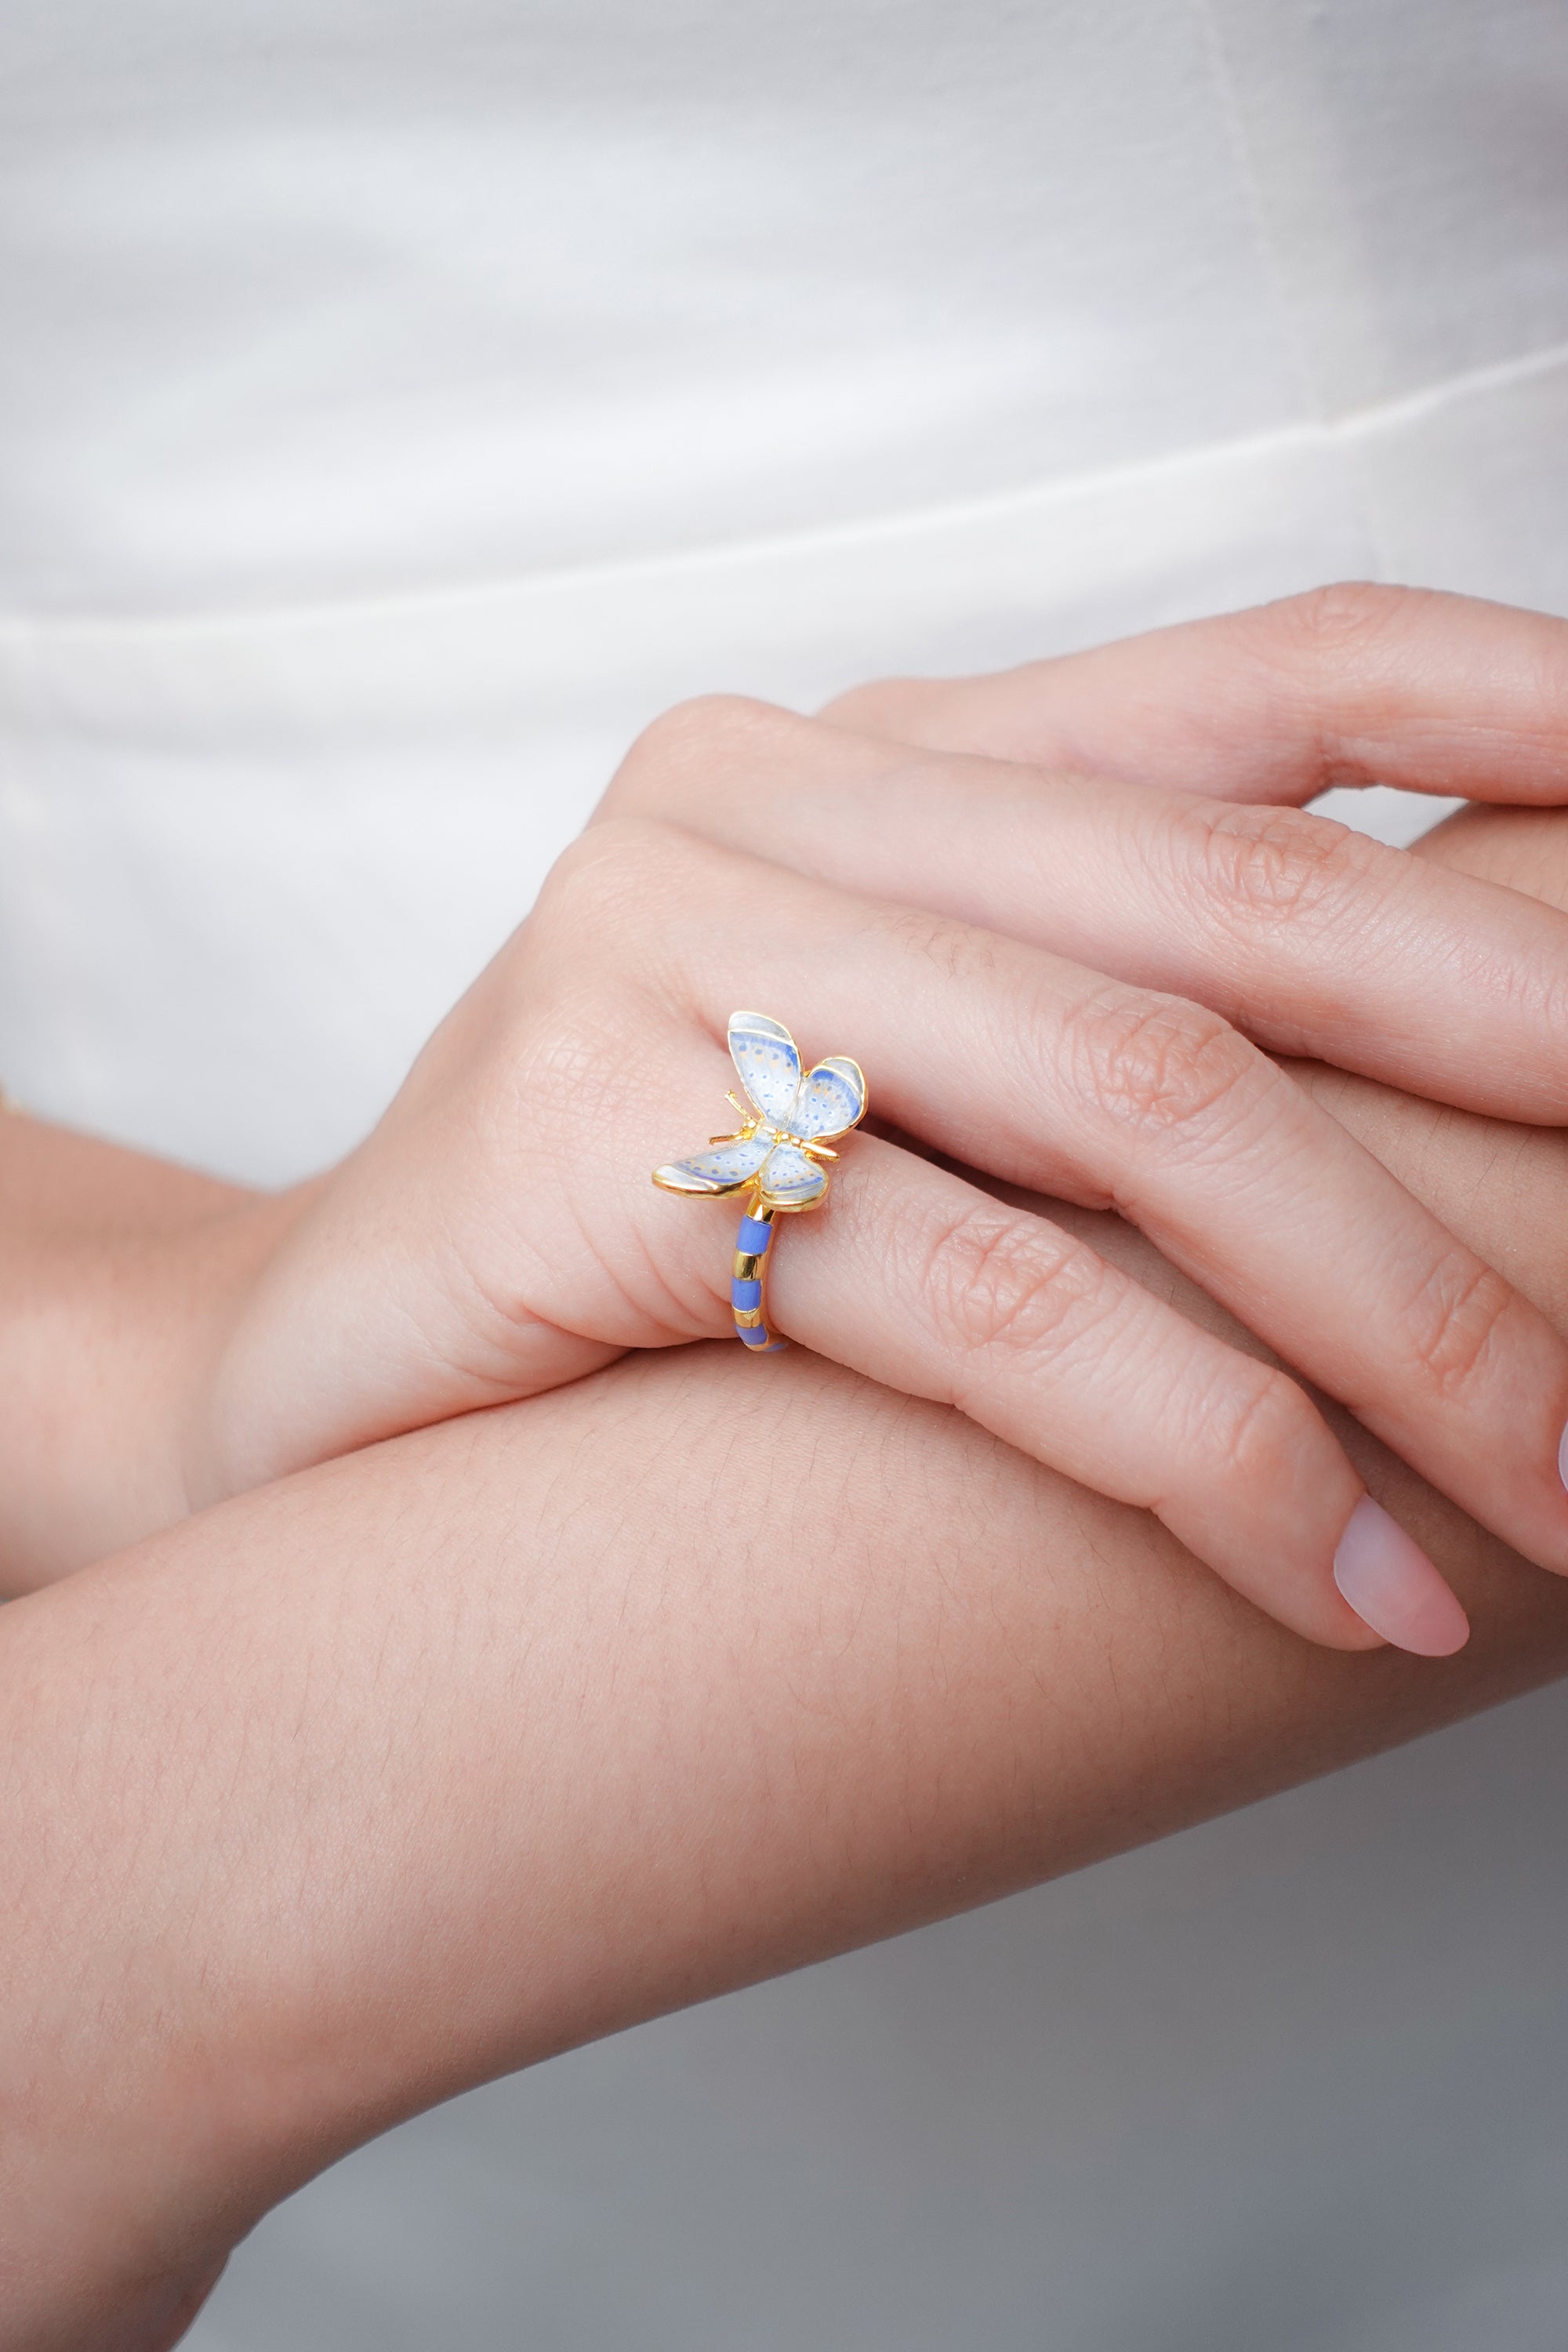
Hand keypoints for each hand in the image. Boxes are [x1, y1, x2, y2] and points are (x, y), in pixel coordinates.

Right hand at [192, 590, 1567, 1655]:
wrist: (312, 1379)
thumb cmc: (639, 1254)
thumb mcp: (891, 1079)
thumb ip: (1104, 1028)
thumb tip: (1452, 1101)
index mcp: (880, 758)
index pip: (1259, 678)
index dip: (1506, 715)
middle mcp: (776, 800)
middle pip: (1242, 907)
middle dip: (1525, 1067)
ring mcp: (668, 941)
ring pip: (1147, 1099)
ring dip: (1401, 1319)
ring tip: (1551, 1490)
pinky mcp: (591, 1133)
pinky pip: (987, 1292)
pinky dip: (1201, 1444)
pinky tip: (1330, 1574)